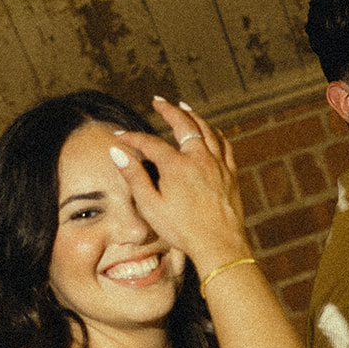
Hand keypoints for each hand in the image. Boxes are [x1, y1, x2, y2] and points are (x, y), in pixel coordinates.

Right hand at [109, 98, 246, 267]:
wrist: (219, 246)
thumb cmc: (183, 231)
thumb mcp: (151, 206)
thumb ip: (134, 177)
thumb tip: (117, 153)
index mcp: (176, 166)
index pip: (150, 143)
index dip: (132, 138)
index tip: (121, 138)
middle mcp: (199, 159)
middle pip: (183, 124)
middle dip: (168, 110)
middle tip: (158, 101)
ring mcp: (218, 165)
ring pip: (207, 130)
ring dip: (193, 115)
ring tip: (184, 107)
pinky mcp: (231, 175)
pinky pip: (225, 146)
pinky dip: (216, 134)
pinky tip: (212, 131)